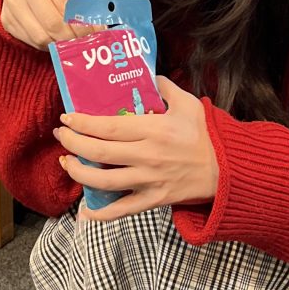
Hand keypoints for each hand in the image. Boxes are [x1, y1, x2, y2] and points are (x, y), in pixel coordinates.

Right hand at [0, 0, 90, 49]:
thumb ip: (84, 7)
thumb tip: (99, 31)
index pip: (66, 3)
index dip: (82, 24)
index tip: (93, 36)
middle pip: (53, 22)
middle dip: (71, 38)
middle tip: (82, 44)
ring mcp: (11, 1)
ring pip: (41, 36)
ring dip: (59, 45)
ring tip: (70, 44)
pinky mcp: (5, 18)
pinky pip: (31, 41)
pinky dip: (47, 46)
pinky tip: (55, 41)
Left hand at [55, 77, 218, 220]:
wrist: (227, 169)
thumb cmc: (205, 135)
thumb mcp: (188, 103)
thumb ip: (165, 87)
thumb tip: (146, 75)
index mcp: (154, 129)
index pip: (109, 126)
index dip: (83, 123)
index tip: (67, 118)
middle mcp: (148, 155)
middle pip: (100, 153)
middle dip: (73, 144)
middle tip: (61, 135)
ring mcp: (149, 180)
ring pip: (105, 181)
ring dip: (79, 173)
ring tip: (66, 163)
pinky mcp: (153, 200)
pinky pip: (122, 210)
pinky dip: (101, 214)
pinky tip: (84, 211)